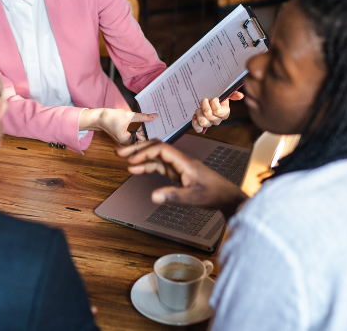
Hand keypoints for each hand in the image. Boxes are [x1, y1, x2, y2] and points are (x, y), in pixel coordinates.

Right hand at [80, 108, 156, 145]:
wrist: (98, 118)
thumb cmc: (109, 118)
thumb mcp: (128, 115)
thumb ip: (142, 117)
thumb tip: (154, 116)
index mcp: (127, 141)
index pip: (144, 140)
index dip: (151, 133)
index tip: (160, 127)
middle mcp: (126, 144)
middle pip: (142, 140)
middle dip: (148, 132)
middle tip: (157, 123)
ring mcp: (125, 142)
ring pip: (139, 137)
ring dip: (144, 130)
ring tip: (150, 122)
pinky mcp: (125, 138)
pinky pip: (135, 135)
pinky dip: (139, 130)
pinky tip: (143, 124)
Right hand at [116, 140, 247, 216]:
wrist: (226, 196)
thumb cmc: (214, 194)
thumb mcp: (192, 198)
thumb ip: (172, 196)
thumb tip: (153, 196)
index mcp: (185, 162)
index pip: (162, 150)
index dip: (145, 153)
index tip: (132, 161)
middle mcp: (181, 160)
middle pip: (156, 148)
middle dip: (138, 149)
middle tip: (120, 153)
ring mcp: (179, 165)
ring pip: (157, 157)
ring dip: (141, 158)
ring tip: (125, 162)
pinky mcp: (179, 172)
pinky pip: (160, 166)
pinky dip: (148, 167)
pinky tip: (138, 170)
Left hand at [192, 91, 243, 131]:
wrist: (207, 102)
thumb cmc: (217, 98)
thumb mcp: (225, 94)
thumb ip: (232, 94)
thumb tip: (241, 95)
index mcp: (224, 113)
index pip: (218, 111)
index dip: (213, 103)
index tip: (213, 98)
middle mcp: (217, 120)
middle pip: (208, 114)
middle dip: (204, 105)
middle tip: (204, 100)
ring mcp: (209, 124)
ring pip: (202, 122)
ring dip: (199, 113)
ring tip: (199, 108)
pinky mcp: (201, 127)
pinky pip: (198, 129)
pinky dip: (194, 122)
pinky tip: (195, 115)